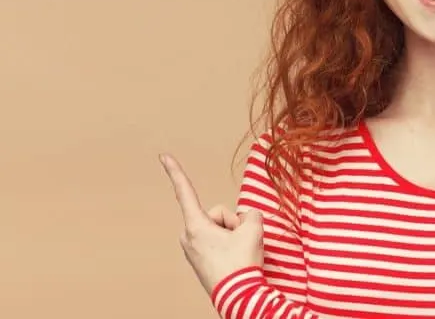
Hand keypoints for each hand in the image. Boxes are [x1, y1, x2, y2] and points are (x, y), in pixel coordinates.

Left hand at [160, 153, 263, 294]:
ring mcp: (192, 250)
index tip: (163, 155)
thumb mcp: (254, 229)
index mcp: (196, 226)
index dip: (175, 171)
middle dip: (232, 223)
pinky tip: (234, 260)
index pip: (185, 191)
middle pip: (217, 214)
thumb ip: (251, 213)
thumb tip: (247, 218)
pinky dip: (227, 246)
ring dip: (231, 235)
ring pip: (218, 228)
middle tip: (240, 241)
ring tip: (237, 254)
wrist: (239, 297)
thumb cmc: (242, 263)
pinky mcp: (199, 261)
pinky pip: (216, 241)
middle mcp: (188, 237)